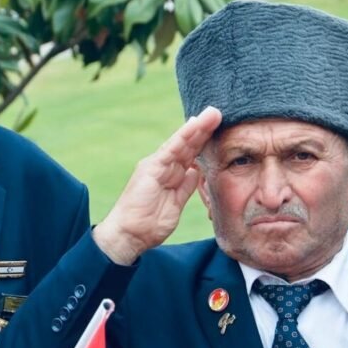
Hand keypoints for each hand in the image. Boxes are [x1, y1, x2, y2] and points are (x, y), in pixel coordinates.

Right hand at [93, 107, 221, 264]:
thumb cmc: (149, 223)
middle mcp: (163, 166)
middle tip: (218, 113)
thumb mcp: (176, 204)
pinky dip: (183, 136)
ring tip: (212, 114)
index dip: (203, 141)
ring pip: (181, 143)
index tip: (217, 128)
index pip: (189, 154)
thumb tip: (196, 171)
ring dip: (197, 128)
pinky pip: (171, 149)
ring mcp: (156, 165)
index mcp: (169, 174)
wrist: (129, 235)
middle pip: (187, 145)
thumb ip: (185, 186)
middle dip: (203, 129)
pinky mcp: (151, 168)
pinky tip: (194, 125)